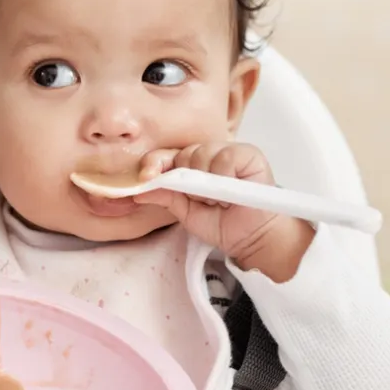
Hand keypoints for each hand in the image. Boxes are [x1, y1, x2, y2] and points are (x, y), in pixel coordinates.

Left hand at [135, 143, 314, 281]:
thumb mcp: (186, 212)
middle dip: (186, 181)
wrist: (251, 238)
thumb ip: (165, 197)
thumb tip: (138, 190)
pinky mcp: (248, 153)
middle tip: (202, 201)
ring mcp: (227, 152)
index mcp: (190, 166)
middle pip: (183, 154)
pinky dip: (223, 175)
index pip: (166, 156)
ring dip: (206, 184)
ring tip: (219, 200)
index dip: (155, 164)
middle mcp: (208, 155)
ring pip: (201, 154)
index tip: (146, 176)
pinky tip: (232, 189)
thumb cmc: (222, 224)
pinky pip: (224, 157)